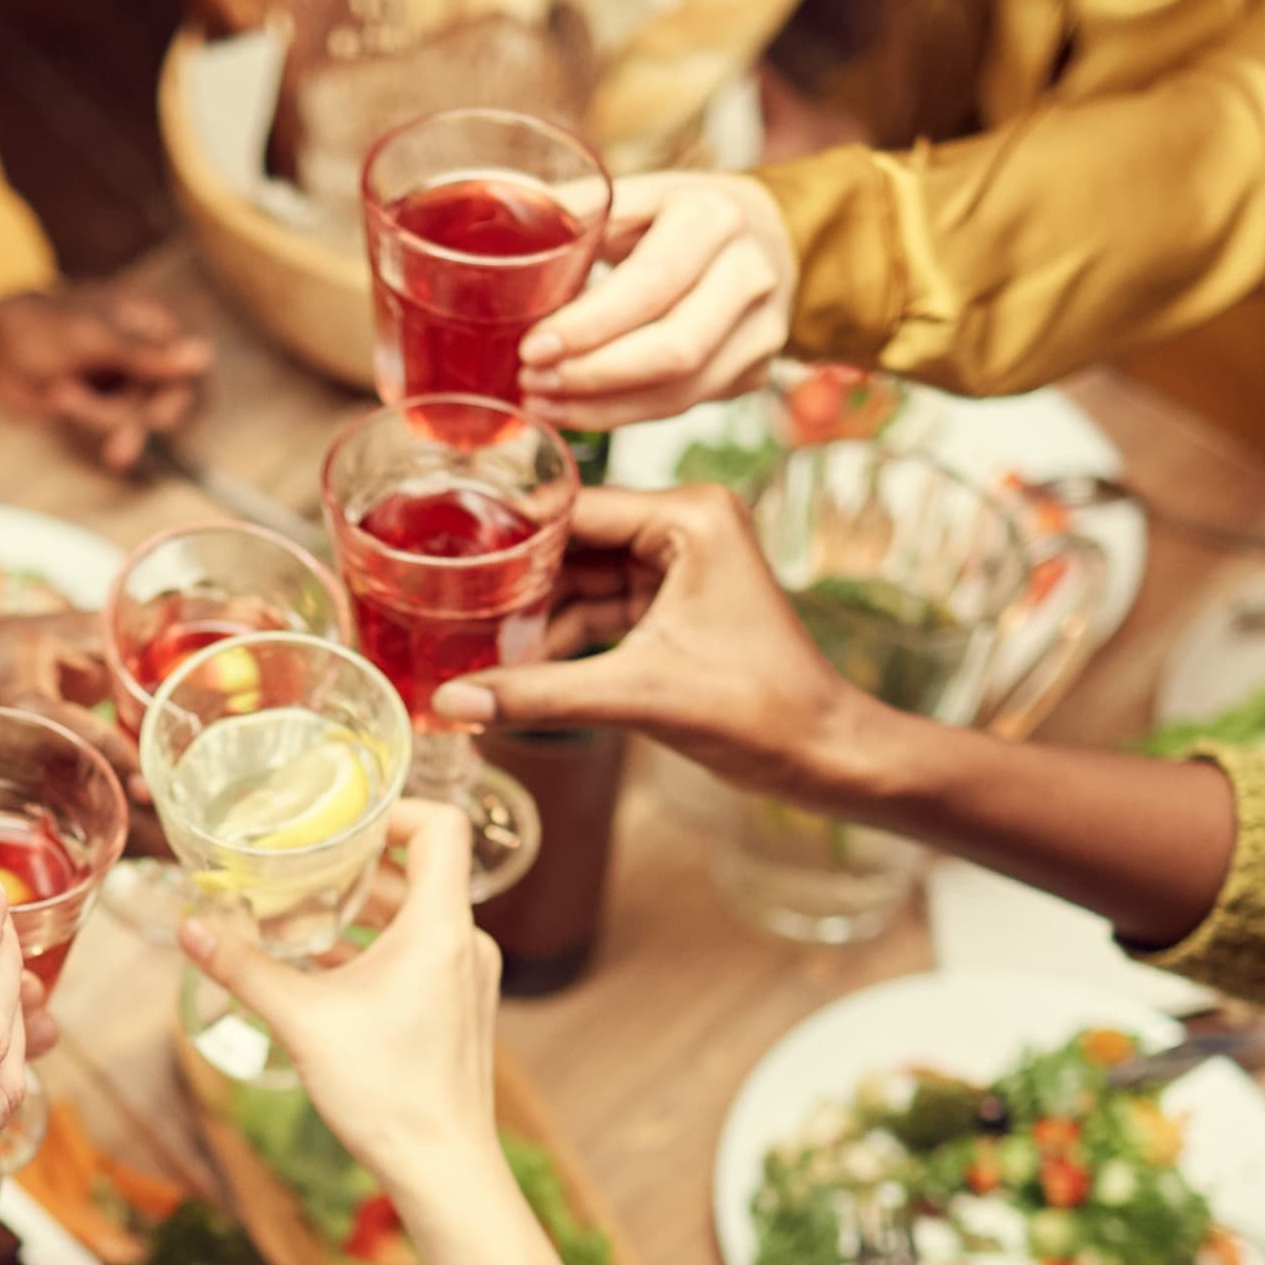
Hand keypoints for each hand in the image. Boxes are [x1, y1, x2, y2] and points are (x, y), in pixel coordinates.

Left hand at [0, 281, 214, 473]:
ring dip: (98, 417)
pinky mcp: (105, 410)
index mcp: (153, 327)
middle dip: (128, 418)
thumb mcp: (93, 338)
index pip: (190, 374)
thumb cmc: (39, 326)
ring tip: (61, 391)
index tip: (153, 420)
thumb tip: (204, 356)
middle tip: (105, 434)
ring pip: (137, 423)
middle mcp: (148, 357)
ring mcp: (126, 385)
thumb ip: (146, 354)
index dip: (176, 403)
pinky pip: (114, 432)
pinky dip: (89, 424)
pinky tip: (62, 400)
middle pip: (166, 408)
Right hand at [176, 805, 497, 1203]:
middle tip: (303, 863)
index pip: (438, 827)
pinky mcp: (461, 1010)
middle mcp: (464, 944)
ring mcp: (469, 978)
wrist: (442, 1169)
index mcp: (439, 927)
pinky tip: (329, 970)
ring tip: (307, 914)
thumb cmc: (387, 1094)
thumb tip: (191, 927)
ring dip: (365, 910)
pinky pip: (422, 955)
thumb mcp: (301, 1021)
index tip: (340, 820)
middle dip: (359, 864)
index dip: (392, 809)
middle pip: (421, 870)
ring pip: (418, 917)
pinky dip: (379, 949)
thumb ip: (243, 968)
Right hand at [438, 486, 898, 812]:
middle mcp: (686, 526)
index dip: (507, 534)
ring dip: (533, 614)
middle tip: (442, 600)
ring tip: (465, 640)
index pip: (573, 509)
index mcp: (690, 517)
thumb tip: (451, 705)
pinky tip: (513, 665)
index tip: (440, 551)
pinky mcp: (677, 606)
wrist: (824, 755)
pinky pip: (600, 608)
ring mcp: (682, 565)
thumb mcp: (638, 696)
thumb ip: (540, 695)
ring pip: (581, 579)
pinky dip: (562, 637)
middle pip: (572, 541)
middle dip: (514, 578)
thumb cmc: (762, 710)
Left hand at [517, 173, 795, 428]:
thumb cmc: (683, 214)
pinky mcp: (754, 371)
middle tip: (531, 382)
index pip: (652, 283)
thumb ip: (577, 211)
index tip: (533, 347)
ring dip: (600, 407)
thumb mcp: (637, 194)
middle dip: (591, 377)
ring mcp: (761, 330)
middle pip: (672, 350)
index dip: (590, 325)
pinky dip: (621, 414)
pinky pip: (682, 406)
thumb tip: (502, 219)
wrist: (768, 234)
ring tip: (541, 402)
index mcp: (713, 217)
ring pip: (678, 392)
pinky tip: (575, 410)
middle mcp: (749, 274)